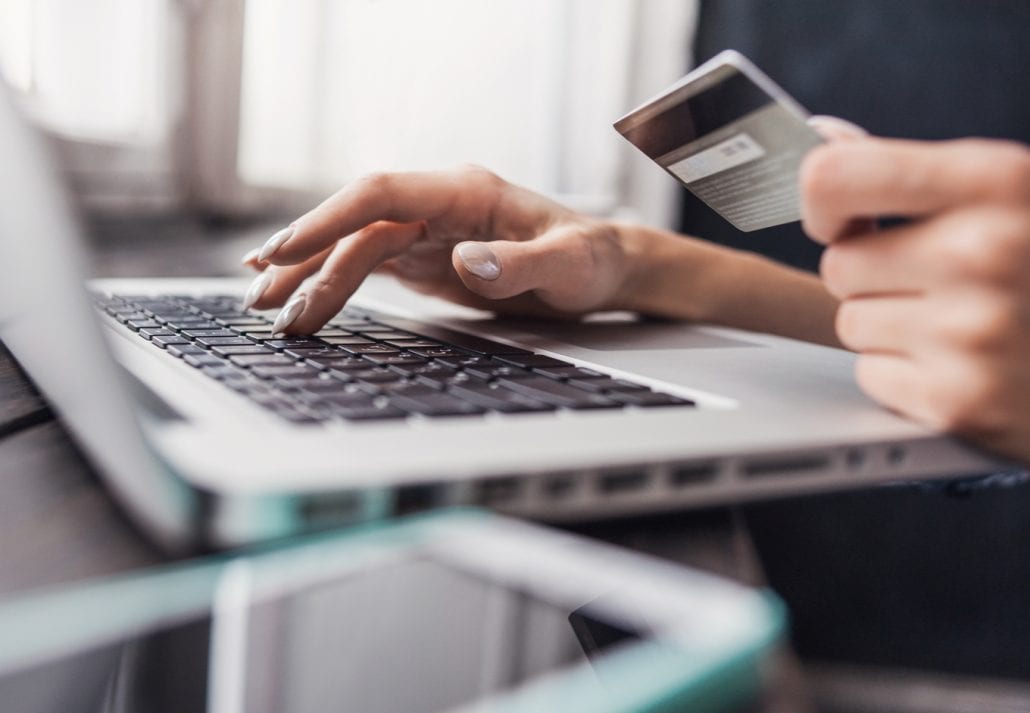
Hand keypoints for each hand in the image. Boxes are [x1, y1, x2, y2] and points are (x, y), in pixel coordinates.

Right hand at [240, 165, 630, 333]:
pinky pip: (367, 265)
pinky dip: (330, 280)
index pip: (379, 194)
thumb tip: (464, 260)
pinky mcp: (425, 257)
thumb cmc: (591, 261)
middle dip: (304, 257)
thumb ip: (520, 265)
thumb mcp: (569, 266)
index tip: (284, 250)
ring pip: (353, 246)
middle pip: (354, 223)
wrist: (602, 270)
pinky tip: (299, 294)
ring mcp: (428, 231)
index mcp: (464, 191)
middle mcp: (438, 205)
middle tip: (260, 295)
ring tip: (264, 306)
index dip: (328, 219)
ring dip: (308, 275)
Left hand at [801, 136, 1029, 462]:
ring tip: (962, 323)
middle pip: (839, 264)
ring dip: (891, 327)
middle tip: (942, 280)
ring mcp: (972, 332)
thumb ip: (914, 170)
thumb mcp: (1011, 194)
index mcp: (997, 183)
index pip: (834, 178)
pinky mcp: (960, 401)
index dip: (823, 202)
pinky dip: (905, 376)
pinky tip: (963, 364)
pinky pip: (871, 375)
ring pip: (851, 323)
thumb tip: (823, 138)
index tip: (841, 217)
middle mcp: (983, 253)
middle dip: (876, 274)